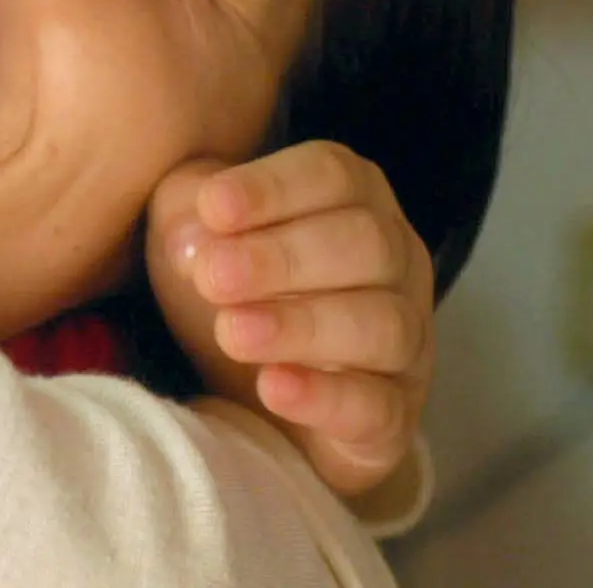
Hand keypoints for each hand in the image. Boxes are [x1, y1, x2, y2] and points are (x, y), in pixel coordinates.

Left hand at [143, 141, 434, 495]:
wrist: (249, 397)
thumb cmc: (234, 291)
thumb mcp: (197, 237)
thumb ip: (187, 213)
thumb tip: (193, 232)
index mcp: (354, 201)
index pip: (335, 175)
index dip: (275, 187)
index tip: (213, 208)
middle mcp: (396, 264)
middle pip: (366, 243)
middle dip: (284, 257)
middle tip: (213, 276)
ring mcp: (406, 342)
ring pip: (383, 324)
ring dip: (302, 325)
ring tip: (233, 331)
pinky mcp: (393, 416)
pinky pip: (378, 405)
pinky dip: (326, 396)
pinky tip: (273, 387)